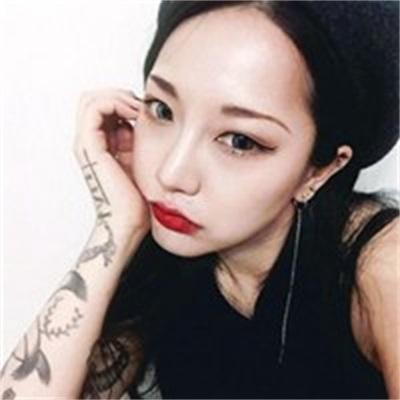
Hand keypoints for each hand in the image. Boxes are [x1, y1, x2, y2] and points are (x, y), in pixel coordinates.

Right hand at [74, 88, 149, 234]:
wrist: (129, 220)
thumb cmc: (138, 196)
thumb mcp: (140, 158)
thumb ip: (136, 138)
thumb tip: (145, 116)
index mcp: (101, 145)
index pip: (104, 106)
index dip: (125, 101)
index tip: (146, 111)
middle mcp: (90, 142)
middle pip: (95, 99)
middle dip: (121, 95)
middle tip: (142, 106)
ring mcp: (87, 144)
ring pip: (92, 99)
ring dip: (118, 96)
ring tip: (138, 109)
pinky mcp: (90, 147)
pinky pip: (94, 108)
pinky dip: (115, 102)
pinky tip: (134, 113)